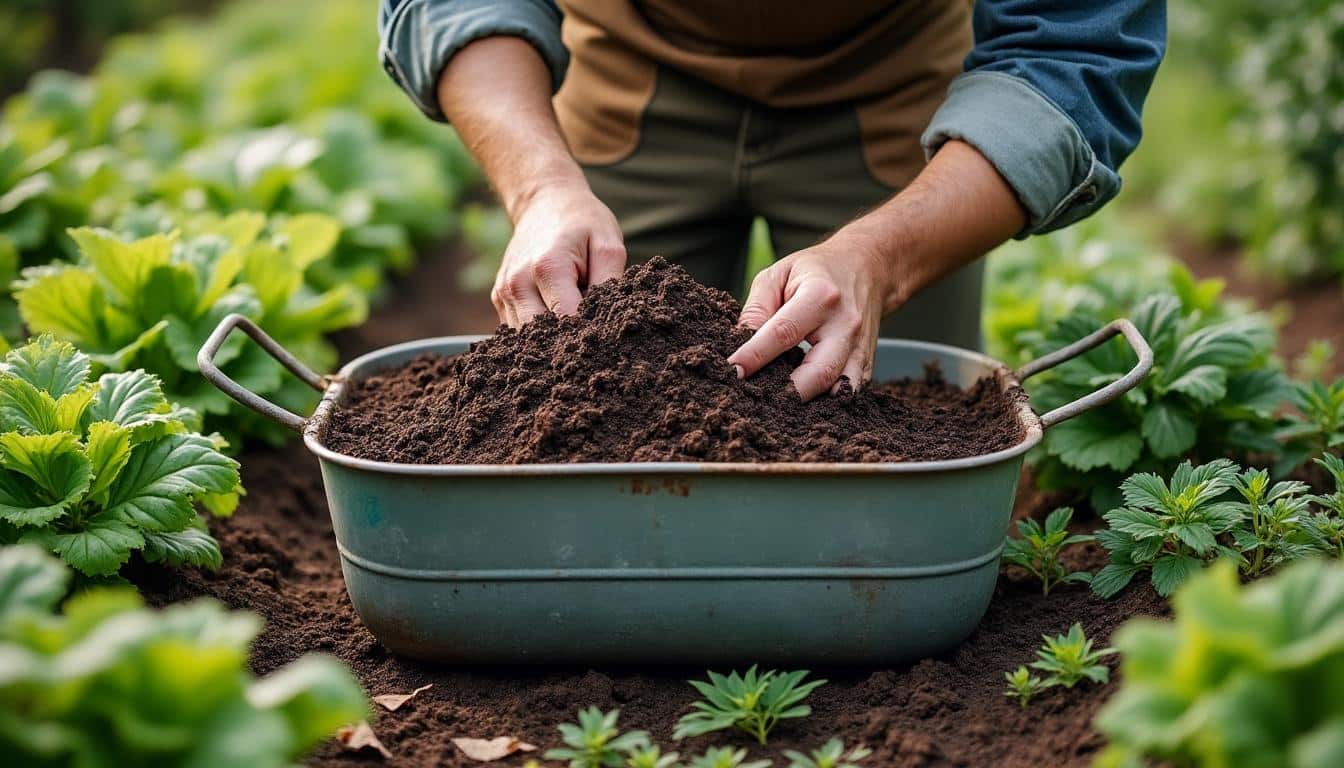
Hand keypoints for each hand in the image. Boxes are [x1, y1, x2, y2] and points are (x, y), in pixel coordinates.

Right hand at [491, 181, 626, 325]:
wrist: (544, 202)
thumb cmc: (582, 222)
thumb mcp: (608, 244)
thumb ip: (610, 283)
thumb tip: (609, 321)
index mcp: (547, 267)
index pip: (568, 321)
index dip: (588, 332)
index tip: (603, 328)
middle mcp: (518, 283)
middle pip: (543, 338)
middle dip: (567, 340)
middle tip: (588, 329)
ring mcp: (504, 292)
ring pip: (527, 339)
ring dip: (550, 337)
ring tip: (571, 315)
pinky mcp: (499, 298)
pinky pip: (518, 330)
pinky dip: (537, 331)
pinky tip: (554, 313)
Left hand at [728, 235, 893, 400]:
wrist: (867, 267)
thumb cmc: (817, 270)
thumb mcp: (778, 274)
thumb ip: (757, 309)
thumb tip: (739, 345)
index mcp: (820, 296)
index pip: (783, 334)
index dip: (755, 356)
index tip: (733, 371)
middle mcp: (845, 324)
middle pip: (818, 373)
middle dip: (786, 393)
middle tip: (757, 396)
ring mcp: (860, 345)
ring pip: (836, 388)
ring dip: (807, 401)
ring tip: (779, 401)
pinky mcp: (867, 361)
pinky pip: (849, 391)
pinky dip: (826, 400)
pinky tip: (804, 397)